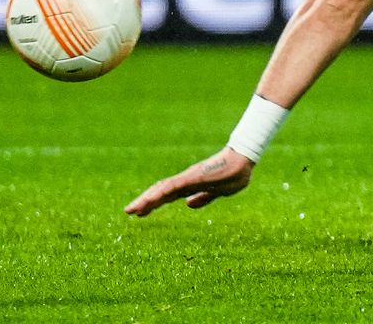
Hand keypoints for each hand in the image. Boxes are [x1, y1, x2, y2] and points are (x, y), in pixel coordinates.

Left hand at [126, 147, 254, 216]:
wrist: (243, 161)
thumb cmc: (234, 173)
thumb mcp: (217, 192)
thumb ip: (203, 197)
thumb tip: (188, 205)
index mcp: (190, 184)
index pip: (167, 194)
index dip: (153, 202)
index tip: (140, 213)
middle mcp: (185, 180)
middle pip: (161, 191)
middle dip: (145, 201)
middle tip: (128, 211)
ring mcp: (188, 177)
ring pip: (163, 188)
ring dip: (148, 198)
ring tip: (133, 208)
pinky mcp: (194, 176)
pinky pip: (175, 185)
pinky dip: (162, 192)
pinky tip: (153, 198)